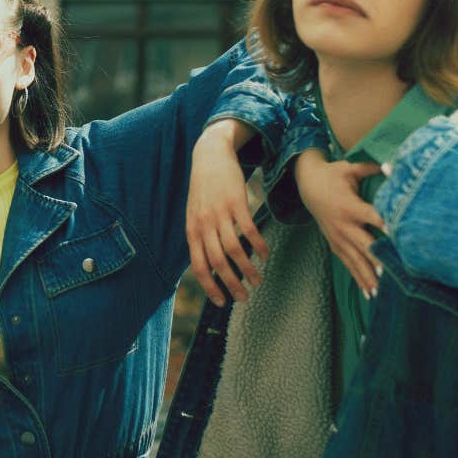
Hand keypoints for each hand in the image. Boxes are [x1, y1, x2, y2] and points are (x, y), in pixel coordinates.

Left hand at [187, 120, 267, 305]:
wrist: (209, 155)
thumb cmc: (203, 189)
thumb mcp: (194, 214)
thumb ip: (200, 237)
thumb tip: (208, 264)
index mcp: (192, 231)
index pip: (200, 267)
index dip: (211, 287)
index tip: (223, 302)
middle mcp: (204, 224)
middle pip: (219, 263)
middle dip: (233, 284)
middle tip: (245, 297)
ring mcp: (220, 213)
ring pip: (235, 249)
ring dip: (248, 268)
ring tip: (258, 279)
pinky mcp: (237, 202)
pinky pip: (249, 229)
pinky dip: (258, 245)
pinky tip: (265, 253)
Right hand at [295, 150, 383, 296]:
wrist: (307, 185)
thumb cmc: (333, 175)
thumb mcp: (350, 168)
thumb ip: (372, 168)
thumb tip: (393, 165)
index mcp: (349, 206)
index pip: (371, 217)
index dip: (383, 225)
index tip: (396, 235)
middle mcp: (343, 225)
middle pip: (364, 246)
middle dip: (376, 261)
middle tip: (390, 276)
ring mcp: (338, 237)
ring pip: (355, 260)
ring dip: (368, 277)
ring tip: (380, 293)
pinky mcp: (335, 244)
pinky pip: (348, 264)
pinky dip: (358, 278)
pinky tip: (369, 293)